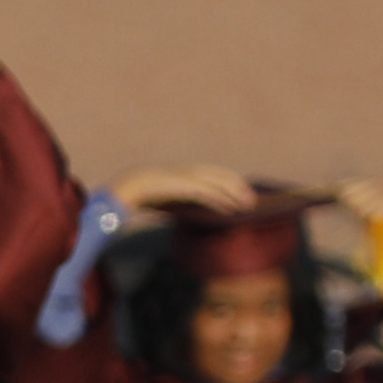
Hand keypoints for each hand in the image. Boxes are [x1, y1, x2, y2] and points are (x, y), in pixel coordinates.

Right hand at [115, 162, 257, 216]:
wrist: (130, 188)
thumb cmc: (143, 194)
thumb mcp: (166, 197)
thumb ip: (179, 200)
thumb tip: (187, 210)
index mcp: (186, 172)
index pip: (214, 174)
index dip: (230, 182)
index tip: (241, 193)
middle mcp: (190, 172)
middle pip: (222, 176)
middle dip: (238, 186)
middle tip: (252, 200)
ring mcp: (189, 178)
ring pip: (219, 184)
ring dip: (235, 194)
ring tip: (248, 205)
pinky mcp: (186, 186)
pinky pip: (209, 194)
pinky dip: (221, 201)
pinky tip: (230, 209)